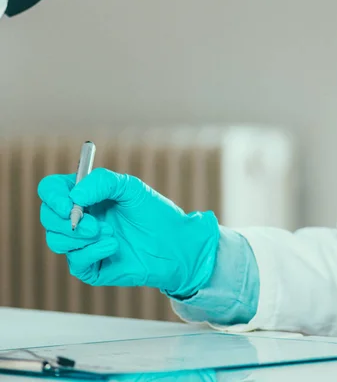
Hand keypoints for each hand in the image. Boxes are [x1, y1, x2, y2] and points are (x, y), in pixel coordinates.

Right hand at [38, 168, 219, 297]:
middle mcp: (80, 218)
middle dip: (66, 220)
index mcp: (86, 195)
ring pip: (57, 241)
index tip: (68, 204)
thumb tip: (74, 195)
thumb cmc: (154, 213)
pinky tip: (114, 246)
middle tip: (94, 224)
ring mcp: (83, 243)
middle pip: (48, 217)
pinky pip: (75, 262)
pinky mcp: (91, 266)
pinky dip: (93, 252)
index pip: (51, 190)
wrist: (175, 244)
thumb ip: (103, 182)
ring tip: (110, 233)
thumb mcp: (131, 187)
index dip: (53, 196)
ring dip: (81, 237)